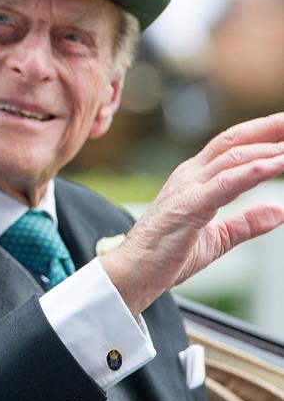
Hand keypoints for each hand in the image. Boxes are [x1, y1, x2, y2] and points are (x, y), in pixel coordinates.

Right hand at [100, 113, 283, 315]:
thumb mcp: (216, 238)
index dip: (261, 133)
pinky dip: (253, 172)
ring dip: (268, 148)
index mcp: (193, 179)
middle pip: (233, 141)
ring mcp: (187, 188)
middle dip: (268, 129)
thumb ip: (246, 223)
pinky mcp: (188, 206)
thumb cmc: (164, 255)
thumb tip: (279, 212)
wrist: (132, 272)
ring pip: (232, 158)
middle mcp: (189, 176)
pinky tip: (276, 164)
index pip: (231, 146)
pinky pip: (225, 184)